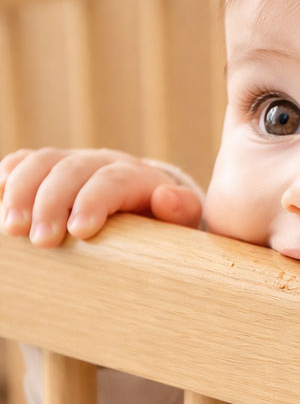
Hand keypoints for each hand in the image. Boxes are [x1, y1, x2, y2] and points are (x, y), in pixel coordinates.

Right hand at [0, 147, 201, 246]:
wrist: (143, 216)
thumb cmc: (161, 231)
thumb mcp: (179, 227)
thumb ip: (179, 213)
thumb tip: (165, 197)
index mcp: (136, 177)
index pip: (113, 180)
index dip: (94, 201)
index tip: (79, 231)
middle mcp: (102, 163)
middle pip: (72, 170)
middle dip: (52, 203)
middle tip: (41, 241)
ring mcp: (72, 163)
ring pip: (43, 162)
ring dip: (22, 192)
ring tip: (12, 228)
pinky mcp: (49, 171)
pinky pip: (24, 162)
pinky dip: (9, 175)